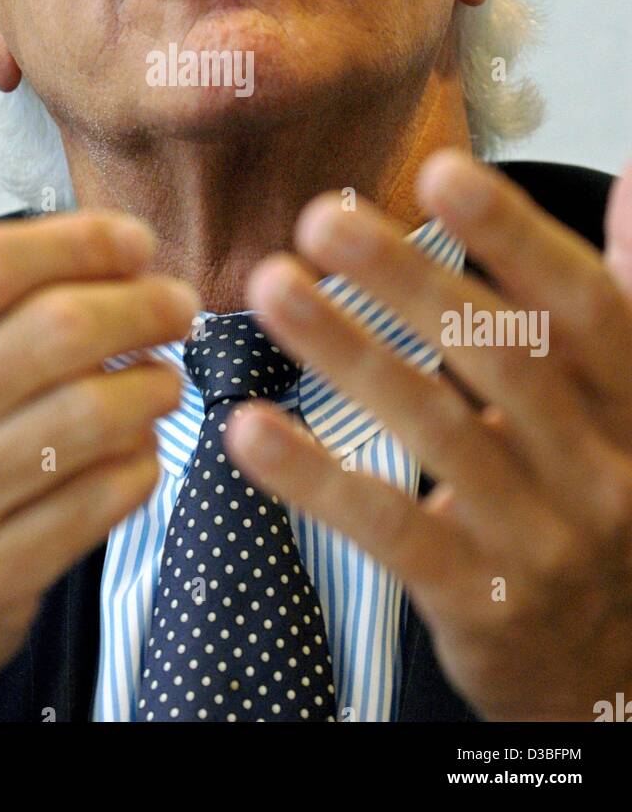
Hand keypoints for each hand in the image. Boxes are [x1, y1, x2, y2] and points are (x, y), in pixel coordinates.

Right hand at [0, 132, 198, 720]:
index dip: (80, 243)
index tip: (133, 241)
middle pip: (57, 335)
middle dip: (143, 306)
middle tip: (178, 302)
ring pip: (93, 418)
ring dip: (153, 384)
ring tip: (162, 372)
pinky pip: (104, 499)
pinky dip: (142, 461)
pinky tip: (138, 444)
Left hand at [227, 150, 631, 721]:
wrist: (609, 668)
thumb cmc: (599, 492)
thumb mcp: (630, 396)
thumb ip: (627, 287)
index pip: (583, 305)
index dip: (515, 236)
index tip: (439, 173)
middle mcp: (604, 469)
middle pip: (502, 357)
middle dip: (407, 281)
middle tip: (319, 221)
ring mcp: (544, 539)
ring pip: (437, 432)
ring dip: (345, 353)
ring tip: (273, 289)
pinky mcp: (479, 600)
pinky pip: (388, 529)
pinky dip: (314, 478)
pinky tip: (247, 429)